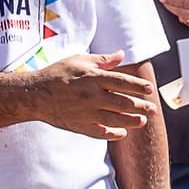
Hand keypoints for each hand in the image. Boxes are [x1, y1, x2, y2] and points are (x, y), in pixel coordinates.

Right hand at [28, 52, 157, 139]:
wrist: (35, 95)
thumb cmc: (57, 74)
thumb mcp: (79, 60)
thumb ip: (102, 60)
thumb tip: (121, 54)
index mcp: (92, 78)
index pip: (122, 82)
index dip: (138, 86)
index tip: (149, 89)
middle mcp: (91, 96)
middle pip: (123, 102)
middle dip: (141, 106)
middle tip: (153, 109)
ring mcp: (86, 113)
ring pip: (115, 119)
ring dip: (132, 121)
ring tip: (142, 121)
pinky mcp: (80, 126)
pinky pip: (101, 133)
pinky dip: (114, 134)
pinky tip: (122, 132)